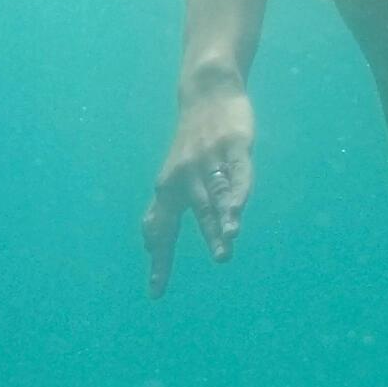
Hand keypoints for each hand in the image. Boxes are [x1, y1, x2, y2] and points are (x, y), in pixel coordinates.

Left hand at [140, 92, 256, 298]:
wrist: (206, 92)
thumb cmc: (190, 143)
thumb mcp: (172, 177)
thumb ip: (164, 208)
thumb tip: (148, 241)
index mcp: (168, 187)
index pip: (162, 230)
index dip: (160, 262)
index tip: (156, 294)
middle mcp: (185, 176)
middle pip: (195, 214)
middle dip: (206, 237)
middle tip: (218, 261)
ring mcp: (210, 160)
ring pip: (217, 195)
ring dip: (222, 219)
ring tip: (229, 242)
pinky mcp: (234, 146)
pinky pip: (238, 173)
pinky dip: (237, 192)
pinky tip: (239, 209)